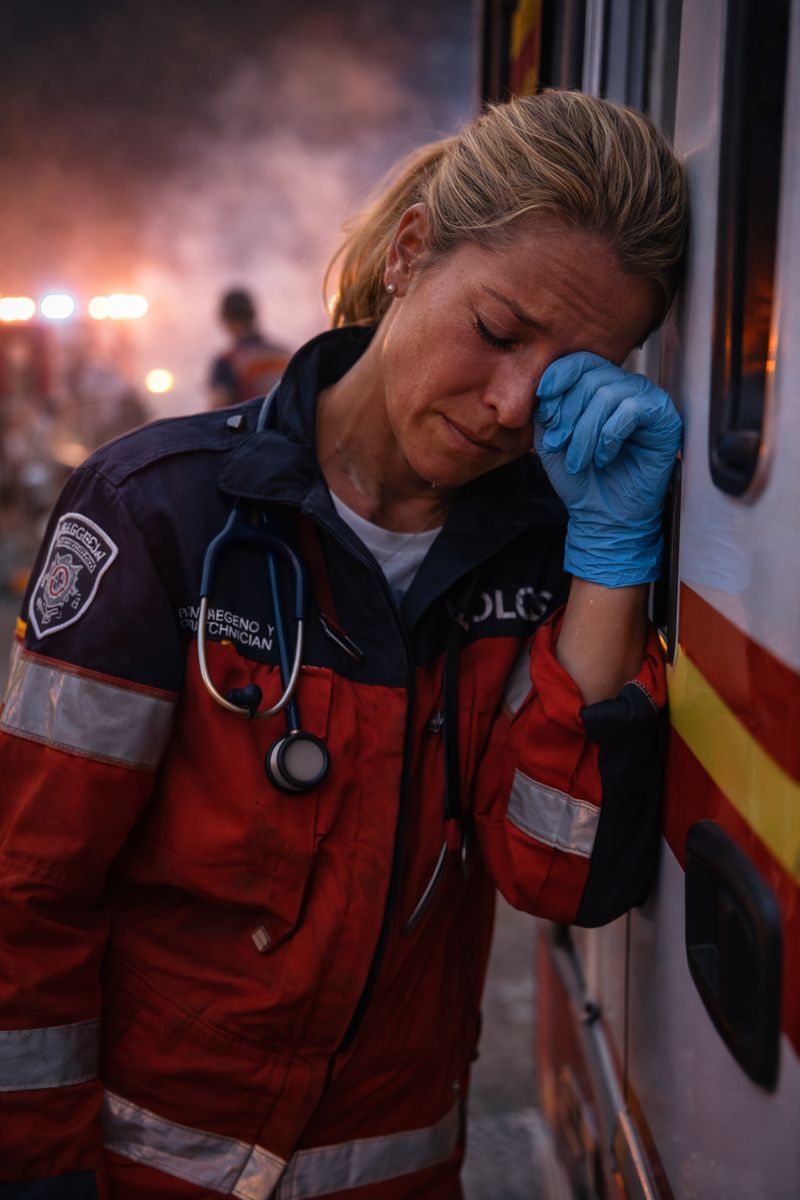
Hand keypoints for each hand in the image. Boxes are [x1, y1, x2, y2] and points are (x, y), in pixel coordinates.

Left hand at [534, 351, 681, 586]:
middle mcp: (626, 387)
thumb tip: (544, 387)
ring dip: (585, 432)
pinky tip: (604, 457)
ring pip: (608, 395)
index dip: (559, 376)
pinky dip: (609, 436)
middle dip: (568, 414)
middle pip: (592, 378)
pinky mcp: (665, 418)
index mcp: (600, 386)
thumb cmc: (580, 477)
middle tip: (558, 445)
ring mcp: (647, 400)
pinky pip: (631, 410)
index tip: (543, 399)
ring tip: (578, 461)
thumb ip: (546, 408)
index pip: (581, 361)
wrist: (602, 514)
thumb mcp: (550, 438)